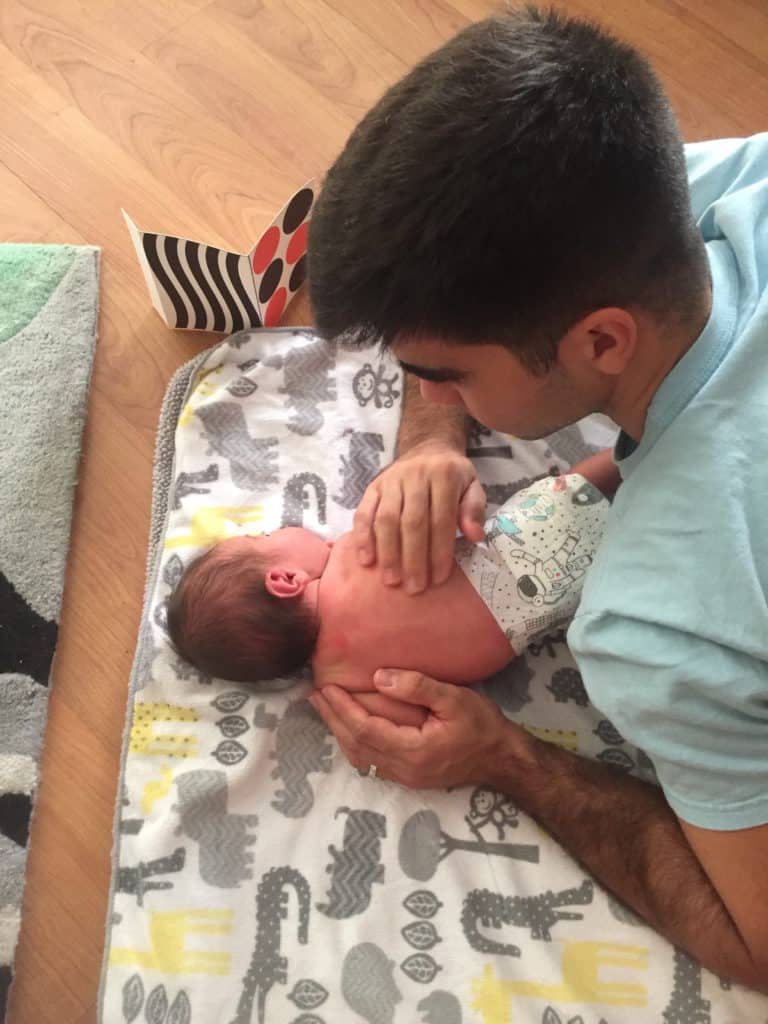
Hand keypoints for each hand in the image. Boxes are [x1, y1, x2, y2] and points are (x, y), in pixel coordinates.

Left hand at [309, 669, 530, 789]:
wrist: (503, 760)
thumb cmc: (482, 726)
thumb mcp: (455, 699)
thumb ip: (418, 687)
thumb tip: (379, 677)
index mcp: (413, 751)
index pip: (365, 729)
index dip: (342, 709)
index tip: (326, 688)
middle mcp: (404, 769)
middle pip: (356, 746)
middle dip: (333, 719)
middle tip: (314, 695)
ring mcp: (406, 778)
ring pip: (361, 758)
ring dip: (340, 732)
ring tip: (325, 709)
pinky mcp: (410, 778)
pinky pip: (372, 762)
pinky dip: (354, 744)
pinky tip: (349, 728)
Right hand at [353, 440, 486, 592]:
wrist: (428, 447)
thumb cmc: (453, 475)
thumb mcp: (473, 486)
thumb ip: (474, 509)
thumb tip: (475, 537)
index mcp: (444, 476)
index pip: (441, 519)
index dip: (439, 551)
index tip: (438, 578)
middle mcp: (415, 476)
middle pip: (412, 522)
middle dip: (412, 558)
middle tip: (414, 587)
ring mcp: (391, 481)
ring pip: (386, 519)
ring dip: (387, 552)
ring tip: (391, 580)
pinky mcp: (373, 486)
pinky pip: (364, 512)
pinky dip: (363, 537)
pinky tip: (366, 560)